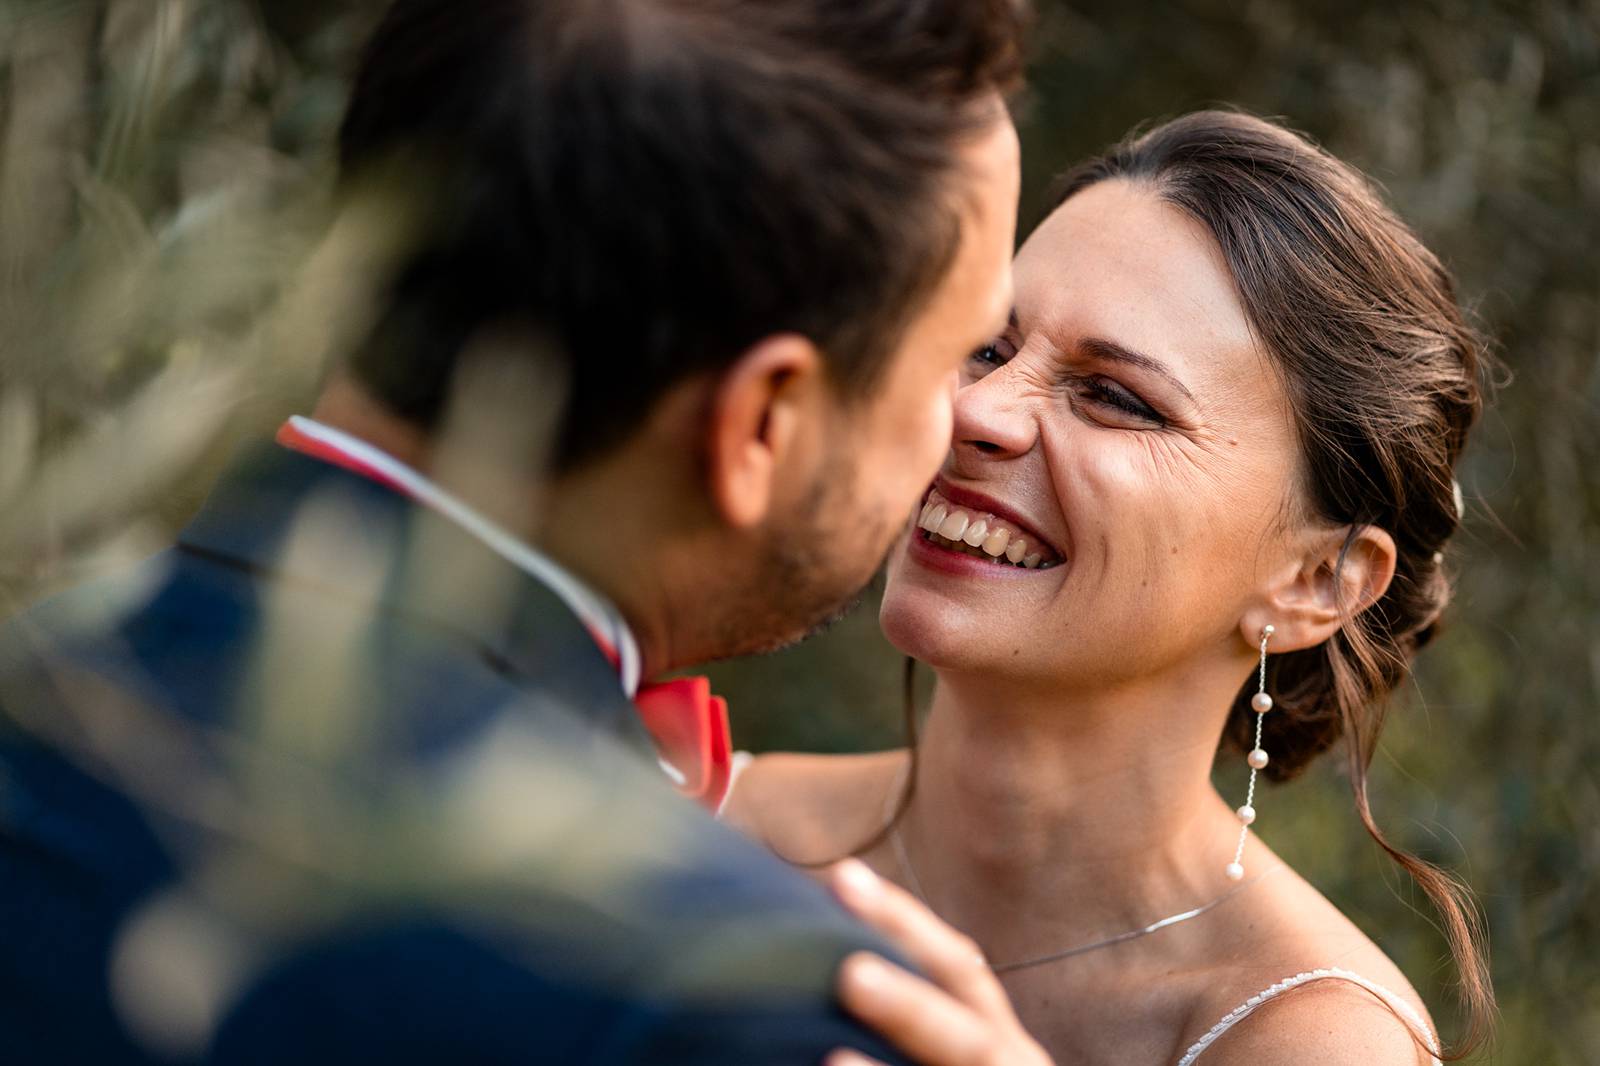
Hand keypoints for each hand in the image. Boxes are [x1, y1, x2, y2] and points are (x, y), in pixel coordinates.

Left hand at [825, 858, 1055, 1065]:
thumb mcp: (955, 1048)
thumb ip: (920, 1015)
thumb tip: (831, 957)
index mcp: (1001, 1043)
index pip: (958, 970)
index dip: (904, 921)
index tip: (843, 878)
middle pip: (969, 1039)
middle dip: (911, 1005)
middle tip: (847, 972)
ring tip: (831, 1057)